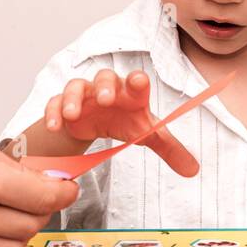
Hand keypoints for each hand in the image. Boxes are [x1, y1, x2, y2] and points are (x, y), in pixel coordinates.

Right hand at [43, 68, 198, 177]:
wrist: (95, 121)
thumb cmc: (124, 120)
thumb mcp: (145, 133)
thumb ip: (169, 148)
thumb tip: (193, 169)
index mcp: (129, 94)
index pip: (135, 83)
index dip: (137, 82)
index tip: (139, 82)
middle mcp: (106, 89)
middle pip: (104, 77)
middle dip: (104, 86)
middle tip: (104, 99)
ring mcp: (84, 95)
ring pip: (76, 87)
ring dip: (73, 98)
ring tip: (72, 115)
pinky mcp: (63, 105)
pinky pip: (55, 102)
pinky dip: (53, 112)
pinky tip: (55, 127)